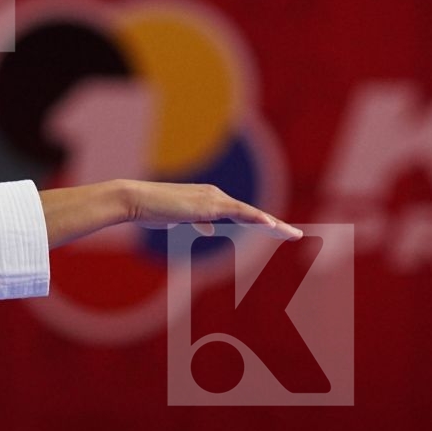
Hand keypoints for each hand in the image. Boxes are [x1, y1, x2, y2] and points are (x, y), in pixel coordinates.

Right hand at [124, 180, 301, 239]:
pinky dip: (256, 219)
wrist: (135, 200)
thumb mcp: (177, 219)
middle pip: (251, 213)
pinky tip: (272, 226)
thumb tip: (209, 229)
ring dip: (273, 225)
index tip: (277, 232)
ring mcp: (214, 198)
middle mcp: (215, 195)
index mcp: (209, 199)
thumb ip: (196, 222)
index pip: (241, 214)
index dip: (260, 224)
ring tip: (292, 235)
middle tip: (296, 235)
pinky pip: (240, 212)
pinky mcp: (210, 204)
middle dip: (275, 226)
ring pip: (251, 213)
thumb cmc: (150, 210)